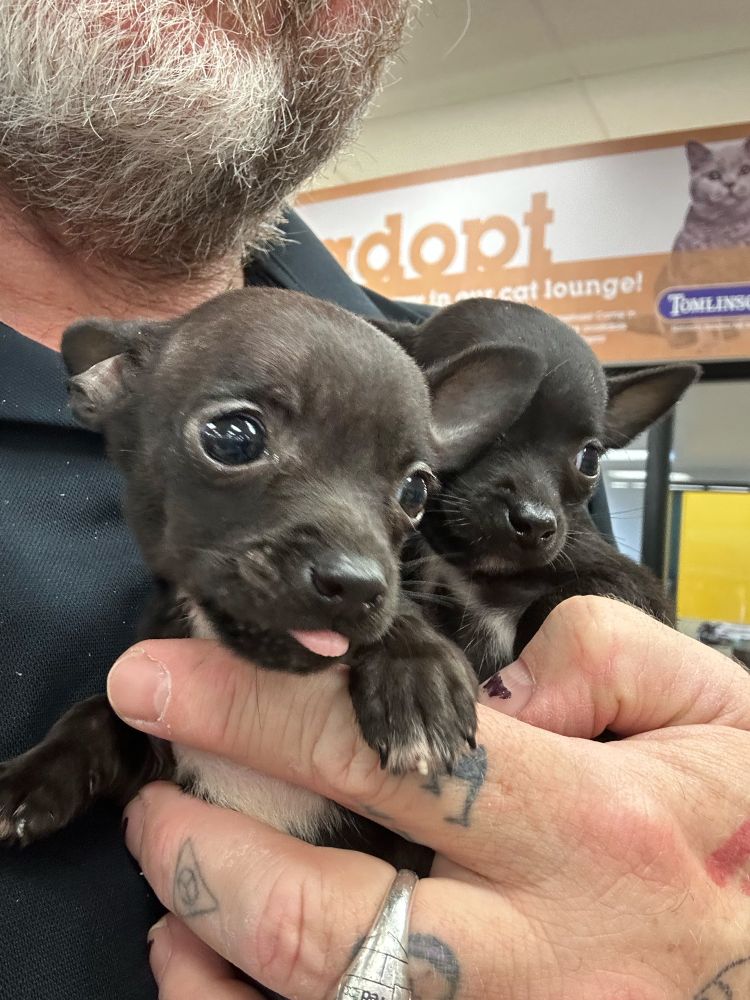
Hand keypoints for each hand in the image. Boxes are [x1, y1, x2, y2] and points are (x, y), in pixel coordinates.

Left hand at [108, 596, 749, 998]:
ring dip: (211, 935)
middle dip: (199, 837)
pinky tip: (202, 968)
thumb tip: (490, 682)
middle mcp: (542, 948)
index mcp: (589, 824)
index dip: (251, 711)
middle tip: (154, 780)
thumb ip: (600, 657)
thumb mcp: (711, 711)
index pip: (381, 753)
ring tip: (166, 863)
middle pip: (322, 910)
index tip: (165, 677)